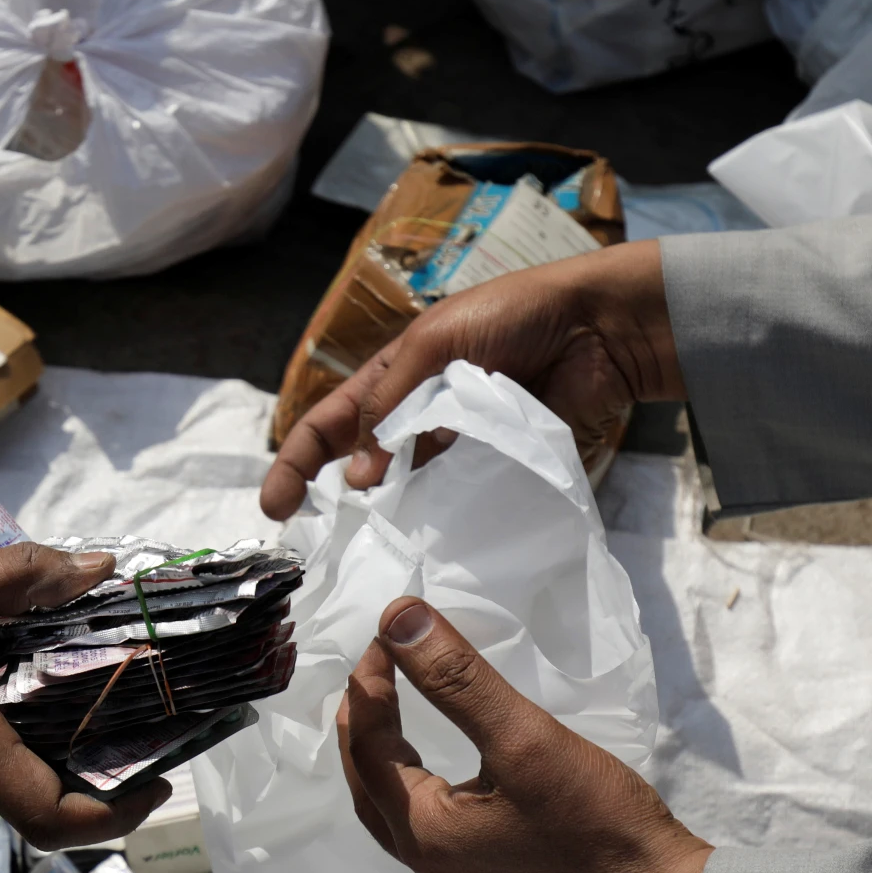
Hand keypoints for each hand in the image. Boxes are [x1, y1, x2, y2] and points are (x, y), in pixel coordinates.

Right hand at [0, 545, 169, 847]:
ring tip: (106, 705)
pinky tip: (43, 698)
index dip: (117, 811)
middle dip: (105, 779)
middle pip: (47, 809)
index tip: (159, 777)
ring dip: (65, 763)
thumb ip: (26, 576)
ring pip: (19, 794)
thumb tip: (100, 568)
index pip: (53, 815)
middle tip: (149, 726)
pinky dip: (28, 751)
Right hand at [260, 239, 679, 519]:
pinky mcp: (500, 470)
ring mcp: (459, 448)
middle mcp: (419, 418)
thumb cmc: (511, 316)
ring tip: (370, 556)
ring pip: (410, 493)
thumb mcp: (433, 345)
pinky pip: (463, 504)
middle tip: (314, 549)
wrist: (597, 329)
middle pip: (361, 465)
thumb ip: (390, 406)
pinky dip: (443, 524)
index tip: (275, 507)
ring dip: (389, 520)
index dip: (296, 462)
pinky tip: (428, 548)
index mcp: (395, 378)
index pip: (329, 423)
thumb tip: (357, 479)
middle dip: (330, 502)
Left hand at [338, 595, 710, 872]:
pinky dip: (426, 800)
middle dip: (364, 729)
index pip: (367, 748)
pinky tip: (453, 787)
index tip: (387, 637)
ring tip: (396, 723)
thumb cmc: (600, 827)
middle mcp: (431, 872)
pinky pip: (439, 843)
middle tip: (374, 676)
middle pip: (370, 790)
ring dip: (390, 768)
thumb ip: (458, 679)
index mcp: (424, 835)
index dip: (368, 686)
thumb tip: (398, 619)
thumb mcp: (526, 739)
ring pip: (401, 821)